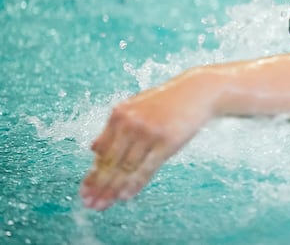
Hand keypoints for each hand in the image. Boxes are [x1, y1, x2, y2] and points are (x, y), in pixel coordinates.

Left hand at [80, 85, 211, 210]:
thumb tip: (93, 149)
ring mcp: (148, 132)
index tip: (84, 191)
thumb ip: (114, 128)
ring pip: (125, 167)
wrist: (197, 91)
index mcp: (119, 115)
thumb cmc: (167, 101)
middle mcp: (130, 123)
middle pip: (110, 161)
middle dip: (98, 186)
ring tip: (103, 205)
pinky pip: (146, 168)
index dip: (92, 173)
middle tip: (90, 203)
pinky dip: (134, 184)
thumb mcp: (135, 108)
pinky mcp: (166, 141)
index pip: (101, 151)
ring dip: (112, 189)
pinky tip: (125, 196)